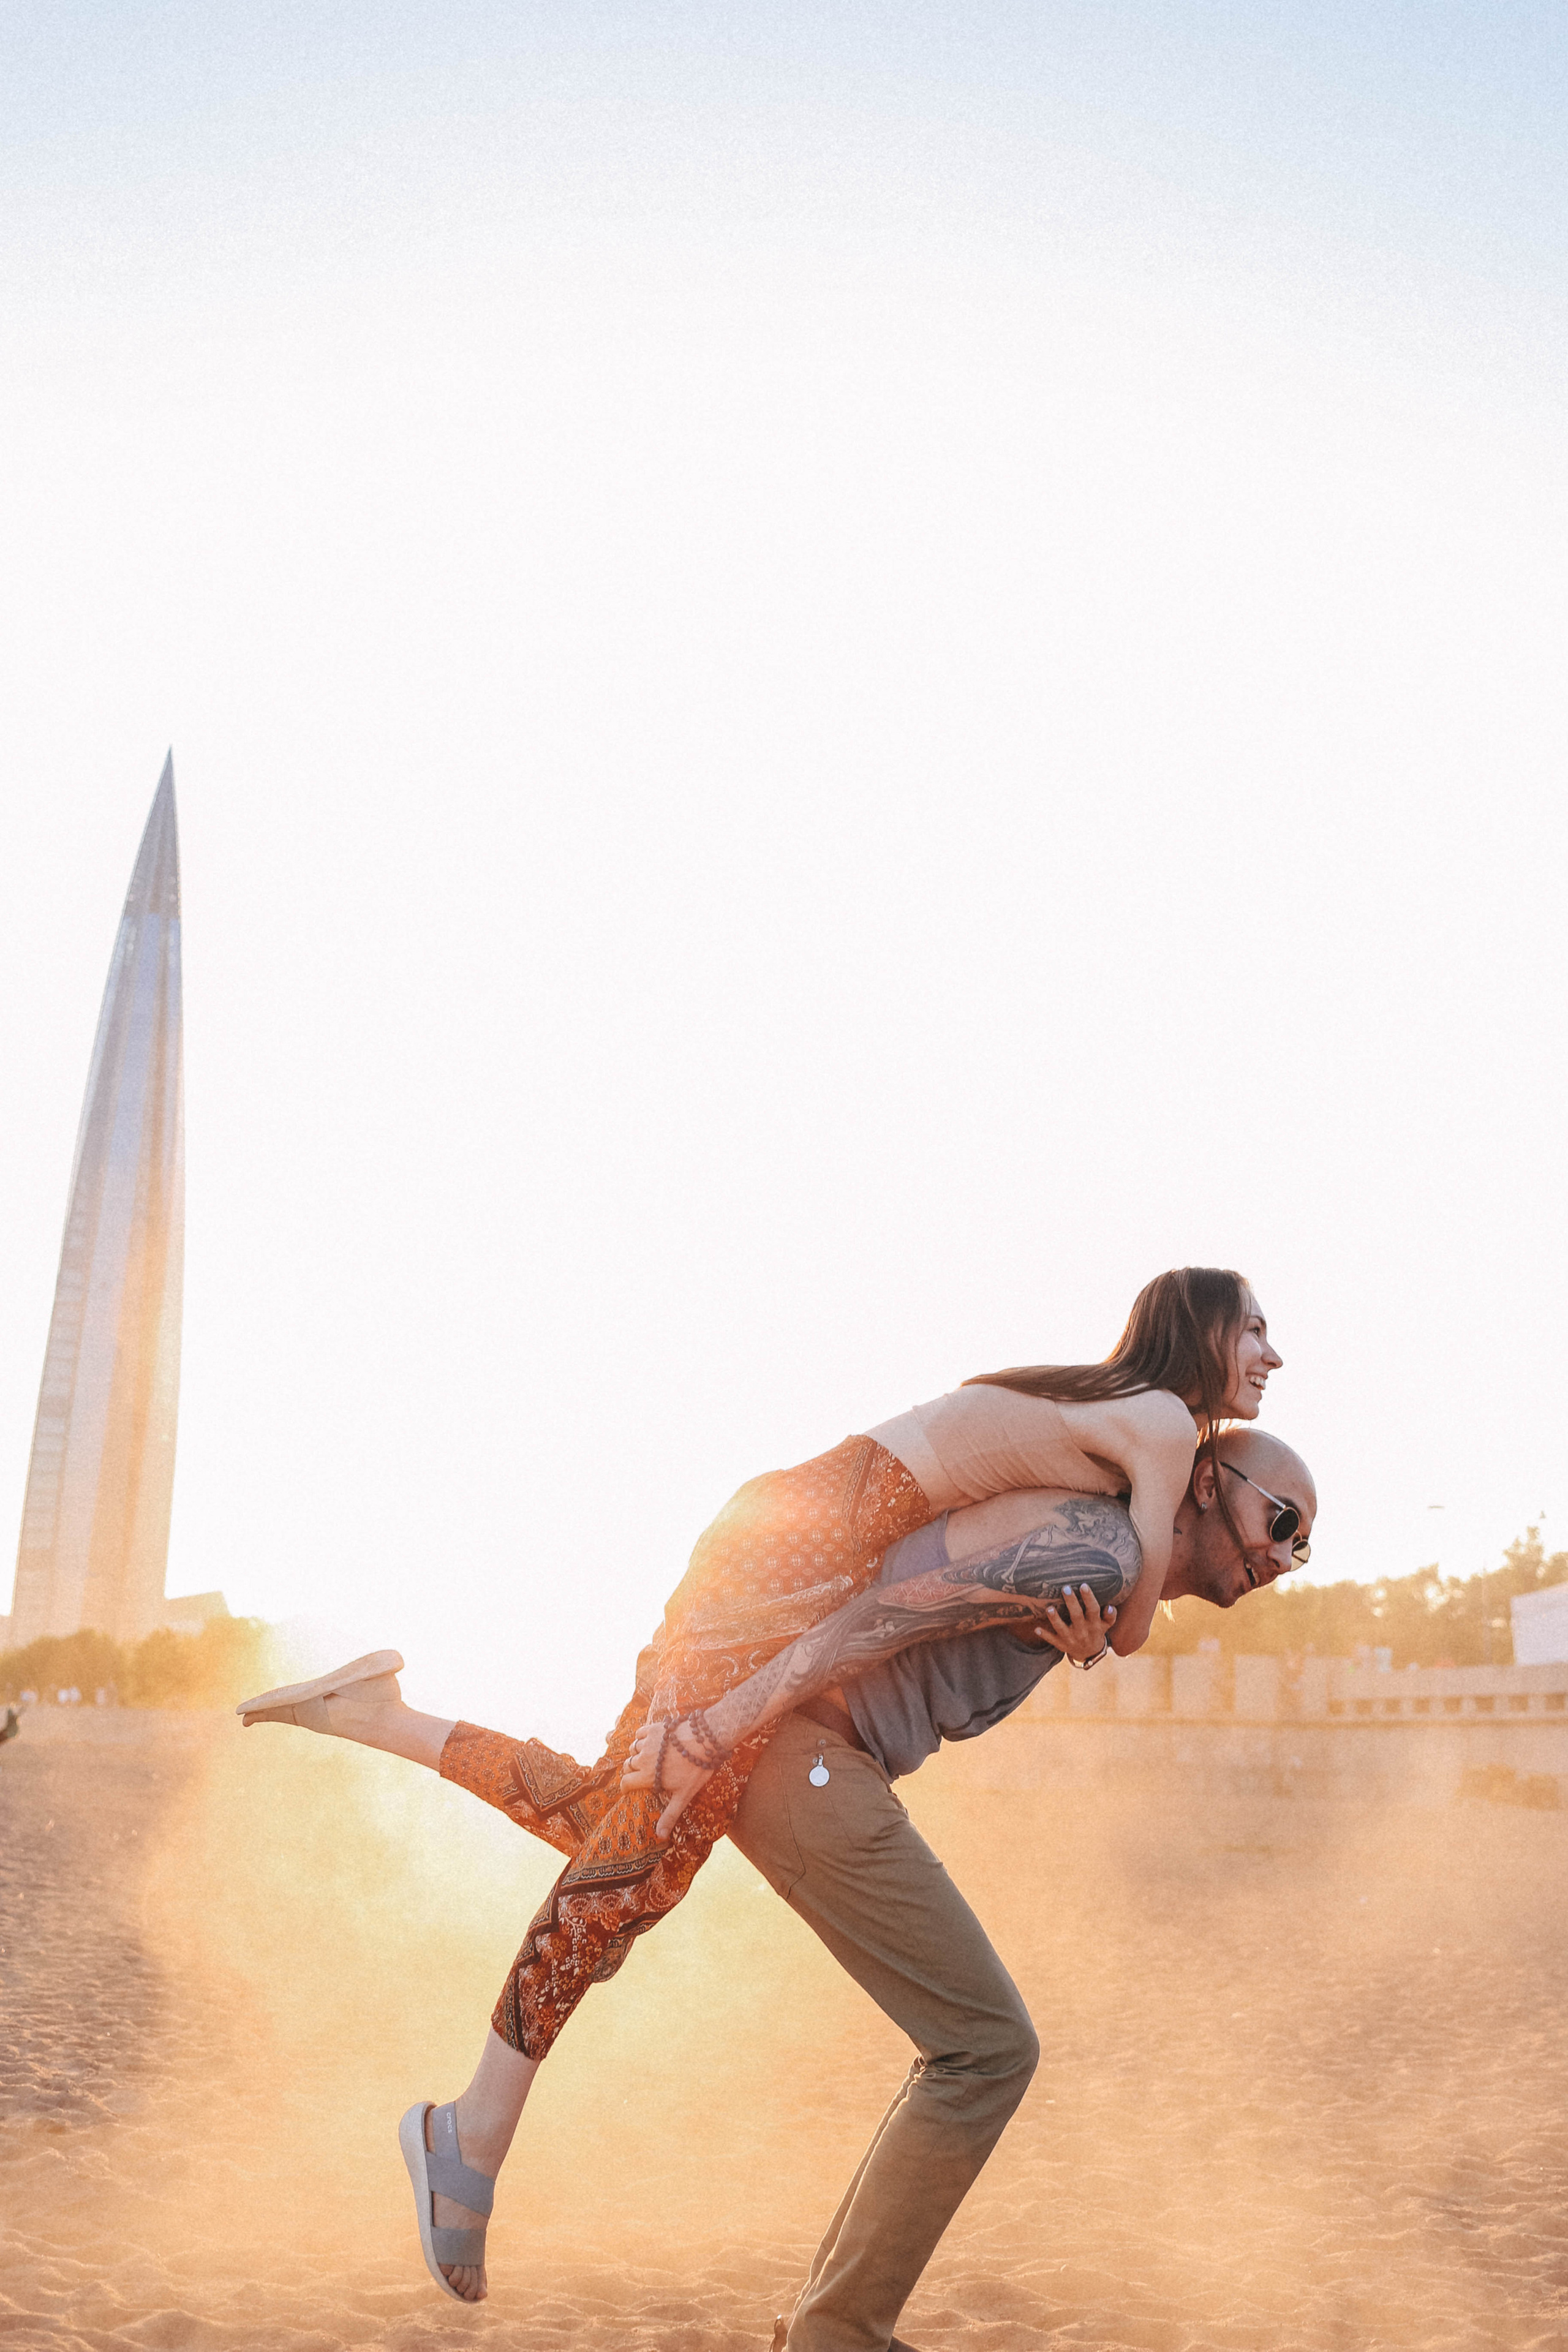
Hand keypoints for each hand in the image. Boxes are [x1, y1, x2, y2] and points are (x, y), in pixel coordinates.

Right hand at [620, 1717, 714, 1840]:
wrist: (705, 1739)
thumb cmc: (696, 1769)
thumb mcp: (683, 1796)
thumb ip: (669, 1815)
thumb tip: (660, 1836)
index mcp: (647, 1776)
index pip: (626, 1782)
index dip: (626, 1786)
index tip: (628, 1788)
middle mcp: (643, 1758)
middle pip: (628, 1765)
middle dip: (632, 1770)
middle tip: (641, 1773)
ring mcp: (648, 1742)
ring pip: (633, 1749)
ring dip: (637, 1753)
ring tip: (648, 1757)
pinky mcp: (654, 1728)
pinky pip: (639, 1733)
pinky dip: (641, 1737)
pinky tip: (651, 1741)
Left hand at [1030, 1582, 1114, 1664]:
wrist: (1089, 1653)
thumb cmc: (1096, 1631)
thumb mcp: (1105, 1625)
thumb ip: (1110, 1616)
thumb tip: (1110, 1607)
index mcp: (1094, 1624)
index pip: (1093, 1610)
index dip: (1089, 1598)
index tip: (1083, 1585)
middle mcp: (1083, 1631)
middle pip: (1077, 1616)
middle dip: (1071, 1603)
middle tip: (1066, 1588)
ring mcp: (1071, 1638)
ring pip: (1062, 1628)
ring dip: (1055, 1619)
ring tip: (1049, 1608)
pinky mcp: (1061, 1644)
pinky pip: (1052, 1640)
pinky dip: (1045, 1635)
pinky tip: (1036, 1629)